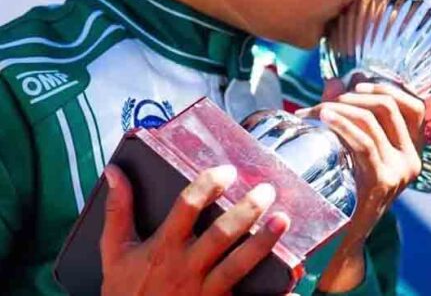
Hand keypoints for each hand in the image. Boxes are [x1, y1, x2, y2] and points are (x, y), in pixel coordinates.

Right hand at [100, 164, 289, 295]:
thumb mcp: (114, 250)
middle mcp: (185, 267)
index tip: (227, 171)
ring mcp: (203, 291)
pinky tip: (292, 289)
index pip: (188, 206)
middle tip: (267, 191)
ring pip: (238, 264)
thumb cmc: (123, 291)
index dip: (208, 184)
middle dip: (247, 210)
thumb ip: (117, 210)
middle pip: (221, 234)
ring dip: (263, 242)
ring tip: (284, 219)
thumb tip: (115, 171)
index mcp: (163, 246)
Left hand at [295, 79, 424, 291]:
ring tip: (313, 111)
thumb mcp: (349, 147)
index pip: (414, 106)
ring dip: (339, 109)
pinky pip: (364, 142)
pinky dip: (342, 124)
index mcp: (410, 150)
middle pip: (389, 107)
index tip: (357, 82)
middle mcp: (412, 160)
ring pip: (372, 121)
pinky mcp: (383, 182)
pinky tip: (323, 117)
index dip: (387, 87)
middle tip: (325, 101)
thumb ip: (346, 113)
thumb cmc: (343, 189)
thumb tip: (335, 80)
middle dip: (353, 96)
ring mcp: (400, 172)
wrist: (340, 238)